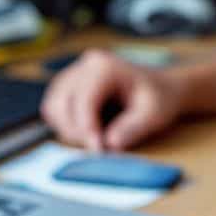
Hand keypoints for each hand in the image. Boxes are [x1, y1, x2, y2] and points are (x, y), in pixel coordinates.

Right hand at [41, 49, 184, 151]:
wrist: (162, 88)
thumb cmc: (159, 98)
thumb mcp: (154, 114)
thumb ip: (133, 128)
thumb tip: (109, 143)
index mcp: (106, 66)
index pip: (84, 99)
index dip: (87, 128)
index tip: (97, 150)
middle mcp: (86, 65)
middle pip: (62, 102)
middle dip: (76, 130)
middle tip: (98, 148)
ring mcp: (75, 73)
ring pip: (53, 106)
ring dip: (68, 129)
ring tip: (94, 139)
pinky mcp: (70, 86)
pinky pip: (54, 108)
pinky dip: (65, 124)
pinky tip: (88, 131)